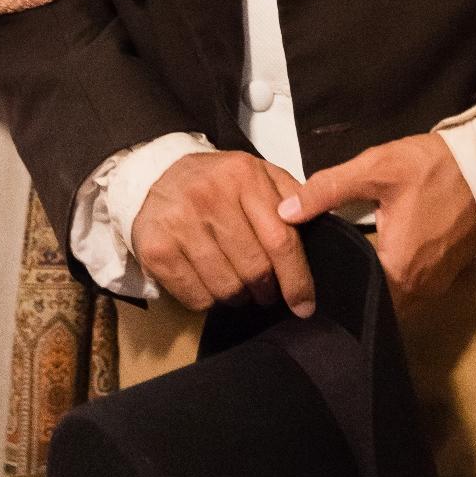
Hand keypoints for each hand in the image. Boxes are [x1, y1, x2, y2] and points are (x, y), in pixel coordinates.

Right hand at [131, 150, 315, 315]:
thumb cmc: (217, 181)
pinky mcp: (157, 248)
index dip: (297, 279)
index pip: (281, 240)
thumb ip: (292, 194)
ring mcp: (180, 223)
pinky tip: (208, 282)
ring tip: (235, 283)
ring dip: (238, 296)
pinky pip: (196, 297)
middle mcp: (210, 196)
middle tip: (264, 290)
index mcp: (243, 176)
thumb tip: (318, 224)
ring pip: (227, 288)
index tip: (304, 304)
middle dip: (266, 290)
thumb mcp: (258, 173)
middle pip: (255, 269)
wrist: (157, 174)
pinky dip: (208, 300)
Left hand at [279, 133, 475, 310]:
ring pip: (392, 300)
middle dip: (346, 288)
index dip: (326, 284)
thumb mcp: (375, 170)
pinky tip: (372, 259)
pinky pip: (409, 291)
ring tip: (339, 265)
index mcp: (398, 270)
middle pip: (371, 303)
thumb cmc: (432, 169)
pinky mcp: (445, 278)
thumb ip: (327, 191)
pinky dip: (391, 281)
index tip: (303, 273)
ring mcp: (435, 287)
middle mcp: (418, 290)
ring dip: (370, 287)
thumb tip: (284, 212)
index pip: (351, 294)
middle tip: (316, 268)